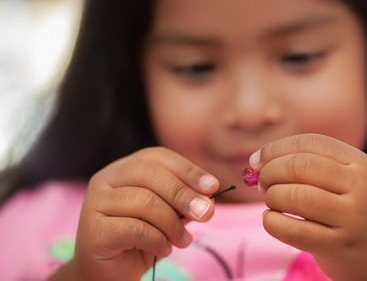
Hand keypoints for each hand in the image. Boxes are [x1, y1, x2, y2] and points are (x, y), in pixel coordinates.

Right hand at [67, 147, 218, 280]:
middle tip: (206, 214)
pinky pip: (134, 229)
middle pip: (150, 174)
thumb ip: (184, 202)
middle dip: (183, 194)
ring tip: (184, 240)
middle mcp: (105, 179)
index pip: (157, 157)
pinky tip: (163, 249)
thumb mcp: (168, 214)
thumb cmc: (142, 239)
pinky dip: (157, 240)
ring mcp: (95, 203)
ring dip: (172, 223)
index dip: (187, 169)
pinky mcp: (93, 229)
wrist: (110, 274)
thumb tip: (208, 199)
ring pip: (144, 201)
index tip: (213, 186)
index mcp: (124, 168)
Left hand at [253, 133, 366, 280]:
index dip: (276, 148)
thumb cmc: (353, 216)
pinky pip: (292, 229)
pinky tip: (272, 220)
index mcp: (360, 163)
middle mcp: (361, 186)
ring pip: (293, 196)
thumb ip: (310, 166)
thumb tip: (257, 161)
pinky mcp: (339, 246)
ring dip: (271, 197)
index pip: (310, 142)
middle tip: (261, 184)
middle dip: (269, 172)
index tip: (256, 160)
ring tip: (271, 203)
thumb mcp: (347, 183)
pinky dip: (272, 222)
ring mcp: (352, 217)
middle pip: (298, 165)